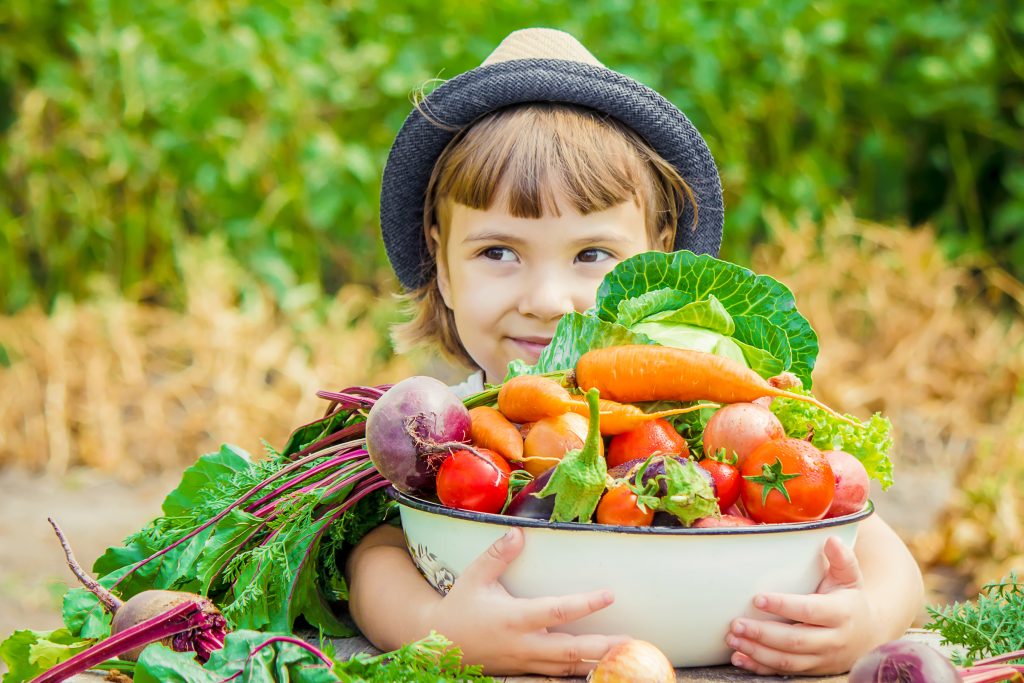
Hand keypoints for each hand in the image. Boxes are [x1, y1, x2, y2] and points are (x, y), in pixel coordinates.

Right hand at [423, 527, 628, 675]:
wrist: (438, 644)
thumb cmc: (459, 607)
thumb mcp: (474, 577)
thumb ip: (497, 555)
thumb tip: (519, 532)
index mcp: (514, 618)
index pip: (557, 612)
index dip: (585, 604)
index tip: (609, 595)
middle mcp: (523, 644)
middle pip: (570, 650)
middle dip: (602, 647)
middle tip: (631, 641)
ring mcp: (525, 662)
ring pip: (566, 668)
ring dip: (596, 663)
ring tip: (624, 655)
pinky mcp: (524, 671)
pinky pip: (556, 675)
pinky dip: (577, 672)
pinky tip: (597, 667)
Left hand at [726, 536, 881, 675]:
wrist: (868, 634)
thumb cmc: (849, 599)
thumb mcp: (850, 577)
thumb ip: (842, 559)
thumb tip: (831, 539)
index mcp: (841, 613)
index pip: (810, 611)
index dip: (784, 606)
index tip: (758, 598)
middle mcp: (832, 639)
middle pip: (795, 640)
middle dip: (763, 634)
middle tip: (736, 624)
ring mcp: (822, 658)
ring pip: (787, 661)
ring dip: (757, 652)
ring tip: (733, 639)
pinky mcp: (812, 670)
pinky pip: (784, 672)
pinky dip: (760, 667)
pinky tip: (739, 658)